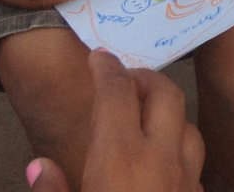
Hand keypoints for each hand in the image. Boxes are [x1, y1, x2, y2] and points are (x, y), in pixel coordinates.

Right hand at [25, 50, 203, 191]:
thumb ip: (53, 191)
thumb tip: (38, 166)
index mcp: (119, 159)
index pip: (117, 94)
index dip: (106, 69)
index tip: (98, 56)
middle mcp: (160, 161)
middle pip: (165, 95)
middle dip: (144, 79)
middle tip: (122, 81)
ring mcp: (187, 179)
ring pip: (188, 126)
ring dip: (167, 114)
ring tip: (143, 119)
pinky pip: (195, 163)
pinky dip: (178, 150)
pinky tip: (162, 162)